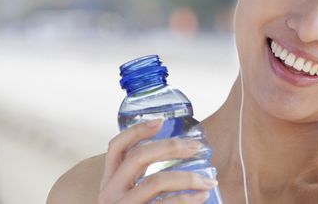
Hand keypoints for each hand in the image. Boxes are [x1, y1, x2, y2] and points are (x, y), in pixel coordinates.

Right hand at [99, 120, 215, 203]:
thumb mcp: (128, 195)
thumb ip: (142, 177)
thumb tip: (182, 151)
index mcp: (108, 181)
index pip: (116, 147)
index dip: (137, 130)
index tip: (161, 121)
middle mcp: (109, 194)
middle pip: (138, 158)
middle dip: (171, 148)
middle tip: (197, 147)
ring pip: (155, 182)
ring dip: (187, 177)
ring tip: (209, 180)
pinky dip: (186, 200)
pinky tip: (201, 197)